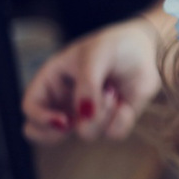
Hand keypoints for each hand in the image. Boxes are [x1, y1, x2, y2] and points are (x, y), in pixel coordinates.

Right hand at [22, 18, 161, 144]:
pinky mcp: (113, 120)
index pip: (31, 106)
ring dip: (102, 115)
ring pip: (86, 134)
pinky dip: (121, 120)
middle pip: (44, 133)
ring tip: (111, 91)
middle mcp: (66, 101)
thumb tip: (84, 114)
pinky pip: (113, 134)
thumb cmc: (114, 45)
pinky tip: (124, 103)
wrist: (147, 50)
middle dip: (58, 134)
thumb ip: (88, 83)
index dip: (40, 119)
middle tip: (73, 122)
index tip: (63, 120)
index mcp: (53, 80)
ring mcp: (89, 114)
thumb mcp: (96, 54)